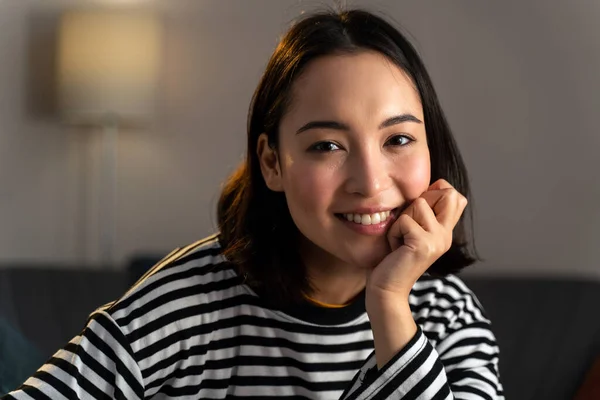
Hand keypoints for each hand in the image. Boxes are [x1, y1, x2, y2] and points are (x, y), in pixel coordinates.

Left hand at [366, 179, 467, 302]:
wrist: (386, 289)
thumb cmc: (392, 258)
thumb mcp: (410, 230)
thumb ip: (423, 212)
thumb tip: (435, 184)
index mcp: (445, 231)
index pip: (456, 196)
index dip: (435, 193)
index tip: (416, 214)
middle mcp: (446, 235)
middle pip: (447, 193)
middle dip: (419, 202)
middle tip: (407, 227)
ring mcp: (438, 240)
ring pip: (419, 203)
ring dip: (401, 220)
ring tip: (400, 240)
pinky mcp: (424, 244)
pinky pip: (404, 220)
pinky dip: (393, 232)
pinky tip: (395, 248)